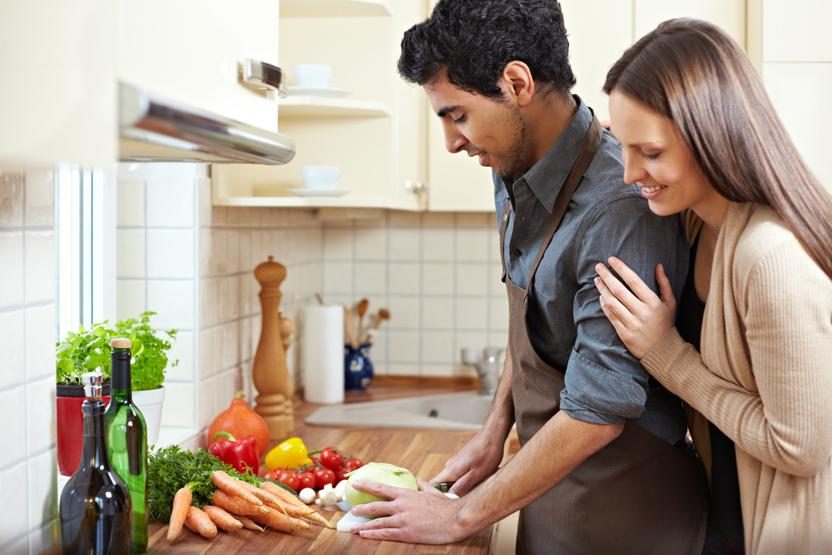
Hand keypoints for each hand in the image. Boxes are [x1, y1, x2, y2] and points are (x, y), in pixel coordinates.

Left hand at [350, 480, 473, 543]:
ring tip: (353, 526)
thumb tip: (417, 480)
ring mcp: (401, 520)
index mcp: (406, 494)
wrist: (454, 519)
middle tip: (351, 510)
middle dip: (361, 509)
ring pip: (377, 522)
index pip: (381, 487)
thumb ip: (422, 485)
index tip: (355, 483)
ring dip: (363, 524)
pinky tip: (365, 535)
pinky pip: (385, 534)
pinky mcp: (405, 533)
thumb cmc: (445, 506)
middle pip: (375, 506)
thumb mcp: (432, 491)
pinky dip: (372, 534)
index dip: (366, 485)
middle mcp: (400, 506)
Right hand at [429, 429, 504, 495]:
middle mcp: (449, 467)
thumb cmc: (487, 454)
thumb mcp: (477, 474)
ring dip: (464, 487)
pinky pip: (460, 476)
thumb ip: (462, 487)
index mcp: (450, 471)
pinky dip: (468, 480)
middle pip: (443, 487)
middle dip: (453, 495)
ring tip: (477, 488)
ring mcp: (455, 464)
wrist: (492, 435)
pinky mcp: (462, 462)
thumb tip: (449, 498)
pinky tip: (480, 479)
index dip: (435, 497)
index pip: (432, 486)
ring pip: (454, 482)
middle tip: (466, 500)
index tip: (444, 506)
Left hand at [594, 257, 676, 358]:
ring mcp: (632, 324)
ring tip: (597, 279)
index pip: (634, 281)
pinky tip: (601, 296)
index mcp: (653, 302)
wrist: (663, 351)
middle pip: (619, 290)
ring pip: (612, 303)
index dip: (621, 268)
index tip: (611, 259)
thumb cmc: (666, 323)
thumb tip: (658, 265)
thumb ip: (664, 283)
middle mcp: (642, 312)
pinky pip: (610, 316)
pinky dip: (604, 305)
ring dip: (602, 289)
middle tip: (598, 266)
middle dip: (607, 276)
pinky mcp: (624, 333)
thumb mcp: (670, 303)